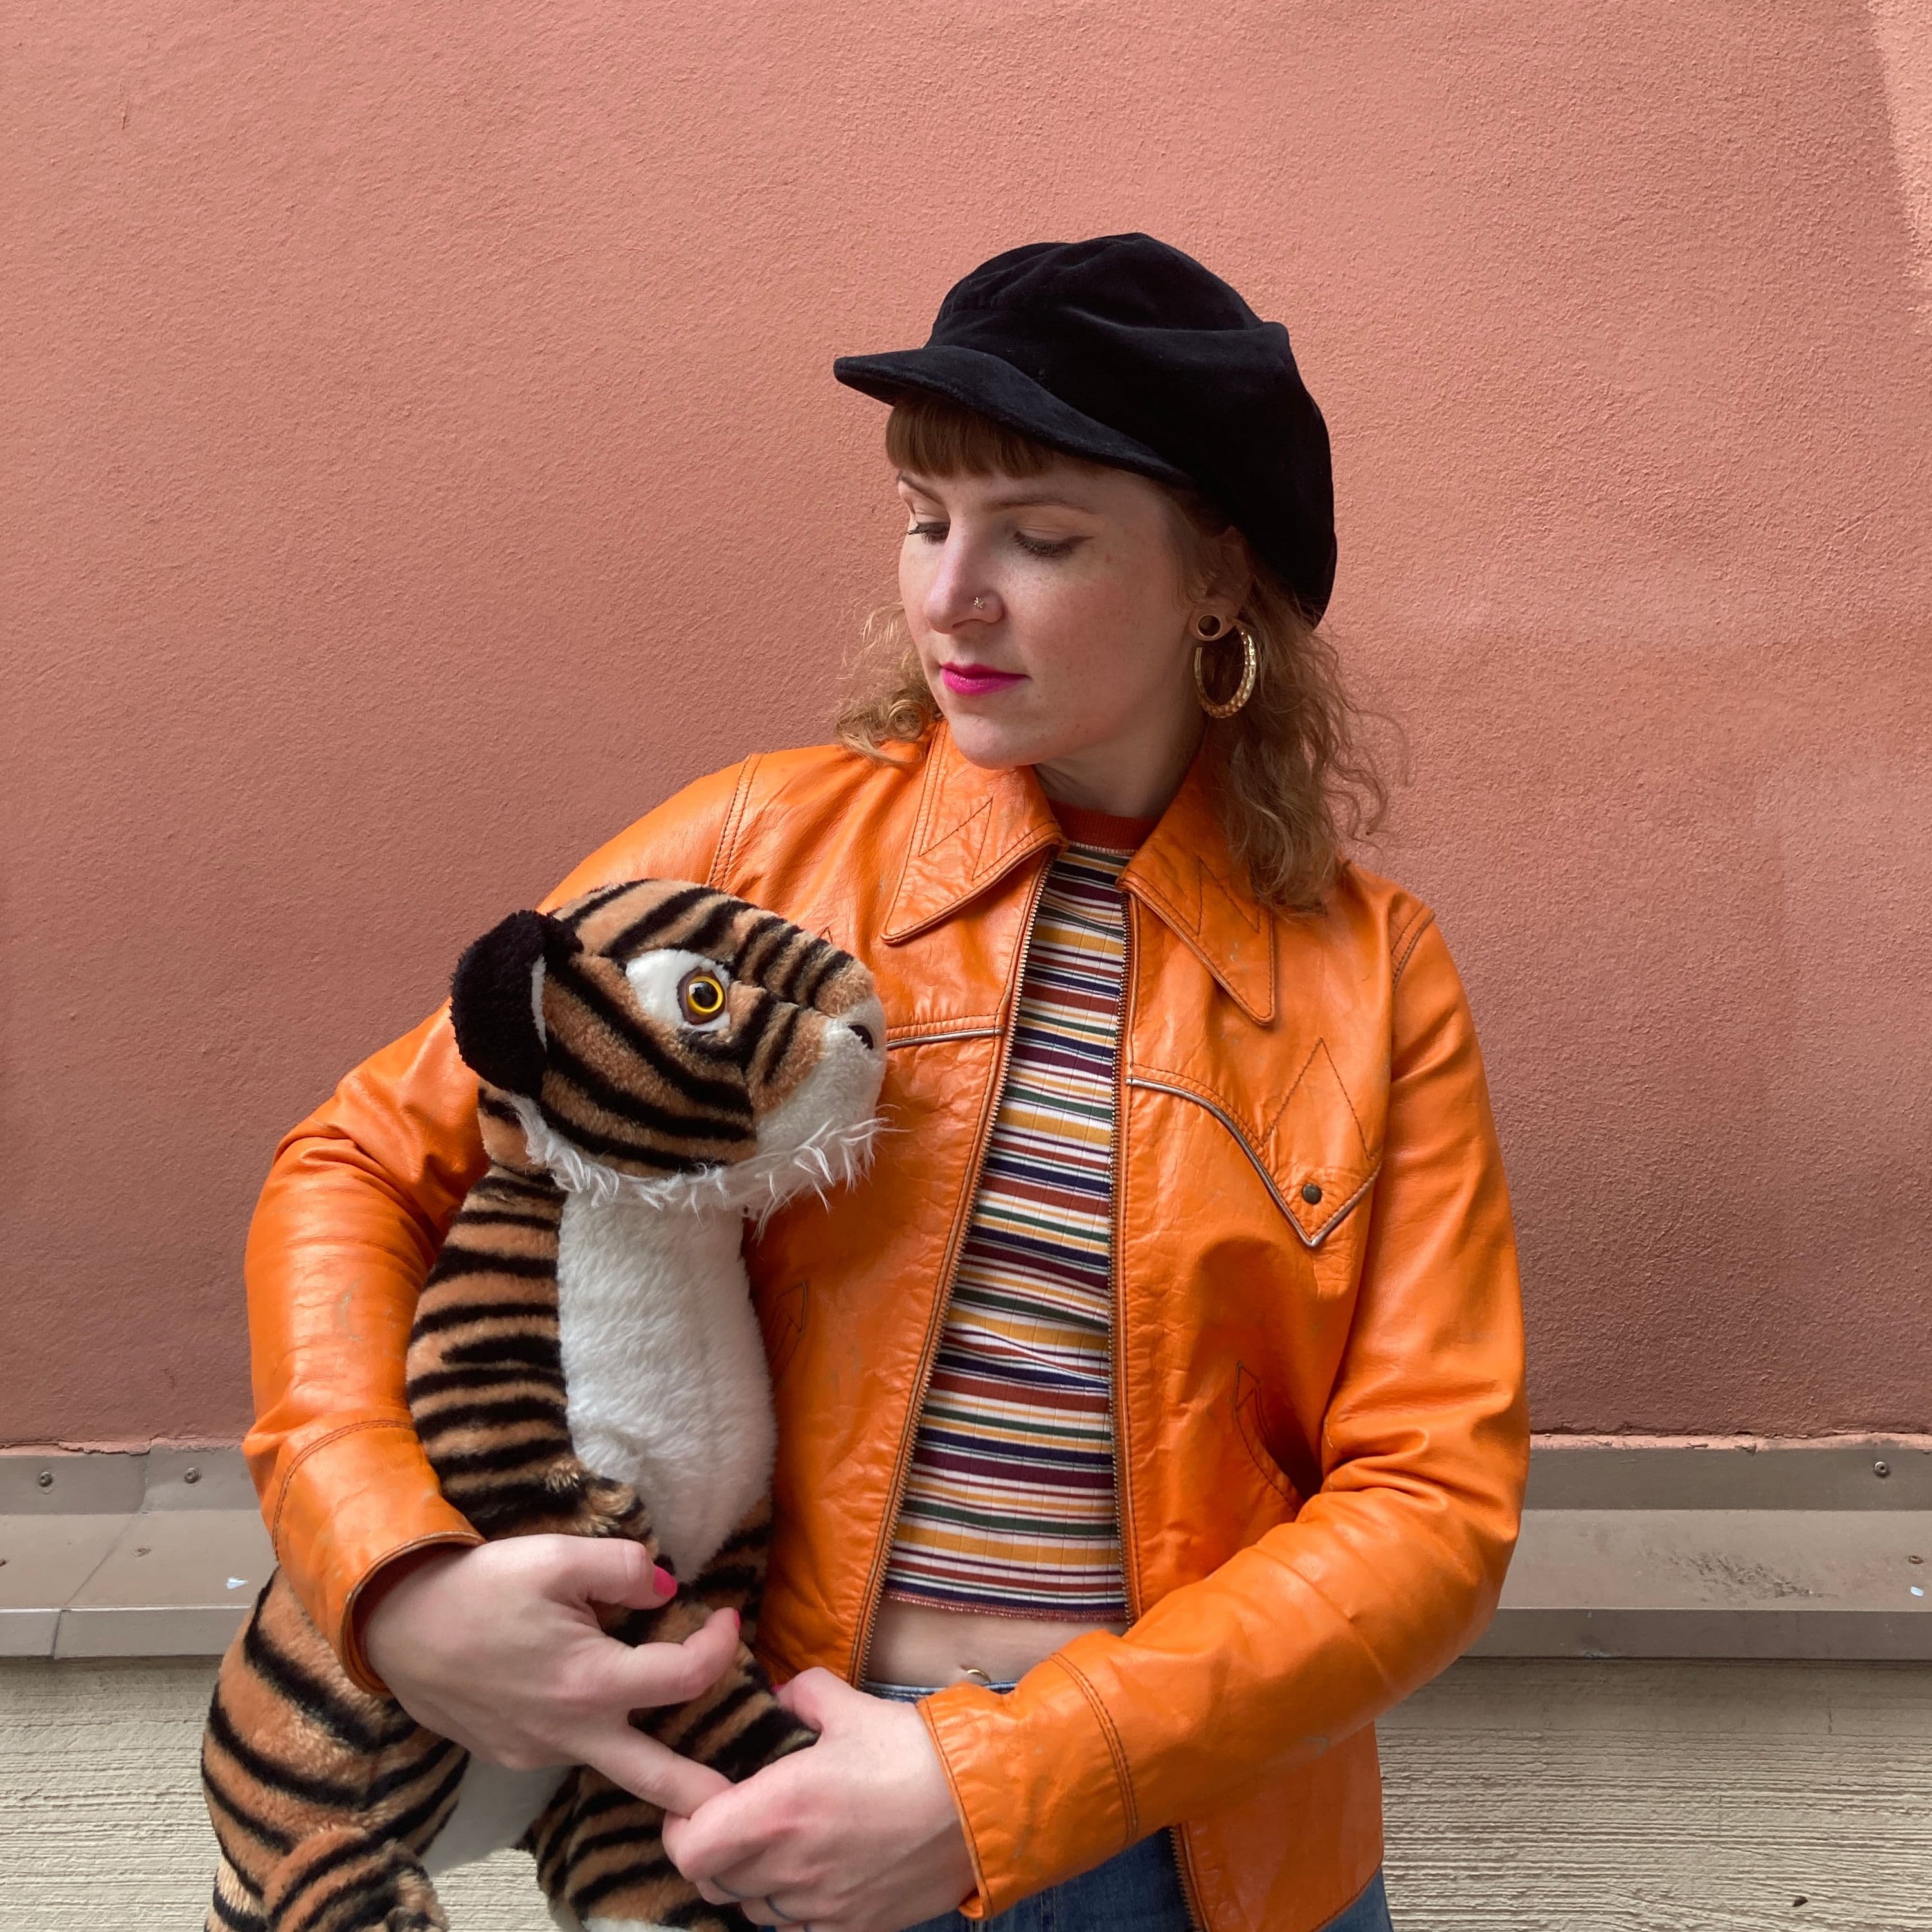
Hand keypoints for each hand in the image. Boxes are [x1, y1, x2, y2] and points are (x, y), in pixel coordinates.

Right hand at [359, 1536, 739, 1814]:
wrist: (394, 1624)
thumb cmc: (478, 1587)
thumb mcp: (558, 1557)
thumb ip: (624, 1567)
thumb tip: (668, 1589)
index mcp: (592, 1683)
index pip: (687, 1677)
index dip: (719, 1646)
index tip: (726, 1618)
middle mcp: (571, 1732)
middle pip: (657, 1777)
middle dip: (704, 1793)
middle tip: (743, 1800)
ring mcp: (538, 1752)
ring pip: (611, 1763)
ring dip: (651, 1755)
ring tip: (681, 1739)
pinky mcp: (511, 1754)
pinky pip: (569, 1750)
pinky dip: (598, 1733)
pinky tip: (598, 1703)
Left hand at [662, 1668, 974, 1931]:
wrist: (982, 1804)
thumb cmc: (912, 1751)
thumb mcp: (848, 1705)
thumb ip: (800, 1695)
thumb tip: (778, 1696)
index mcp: (777, 1810)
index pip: (688, 1847)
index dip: (679, 1826)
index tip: (694, 1800)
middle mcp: (789, 1868)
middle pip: (711, 1883)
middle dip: (710, 1850)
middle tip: (729, 1817)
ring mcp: (820, 1906)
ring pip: (751, 1909)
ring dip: (749, 1879)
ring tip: (773, 1842)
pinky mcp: (852, 1927)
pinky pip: (796, 1927)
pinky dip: (790, 1903)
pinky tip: (813, 1868)